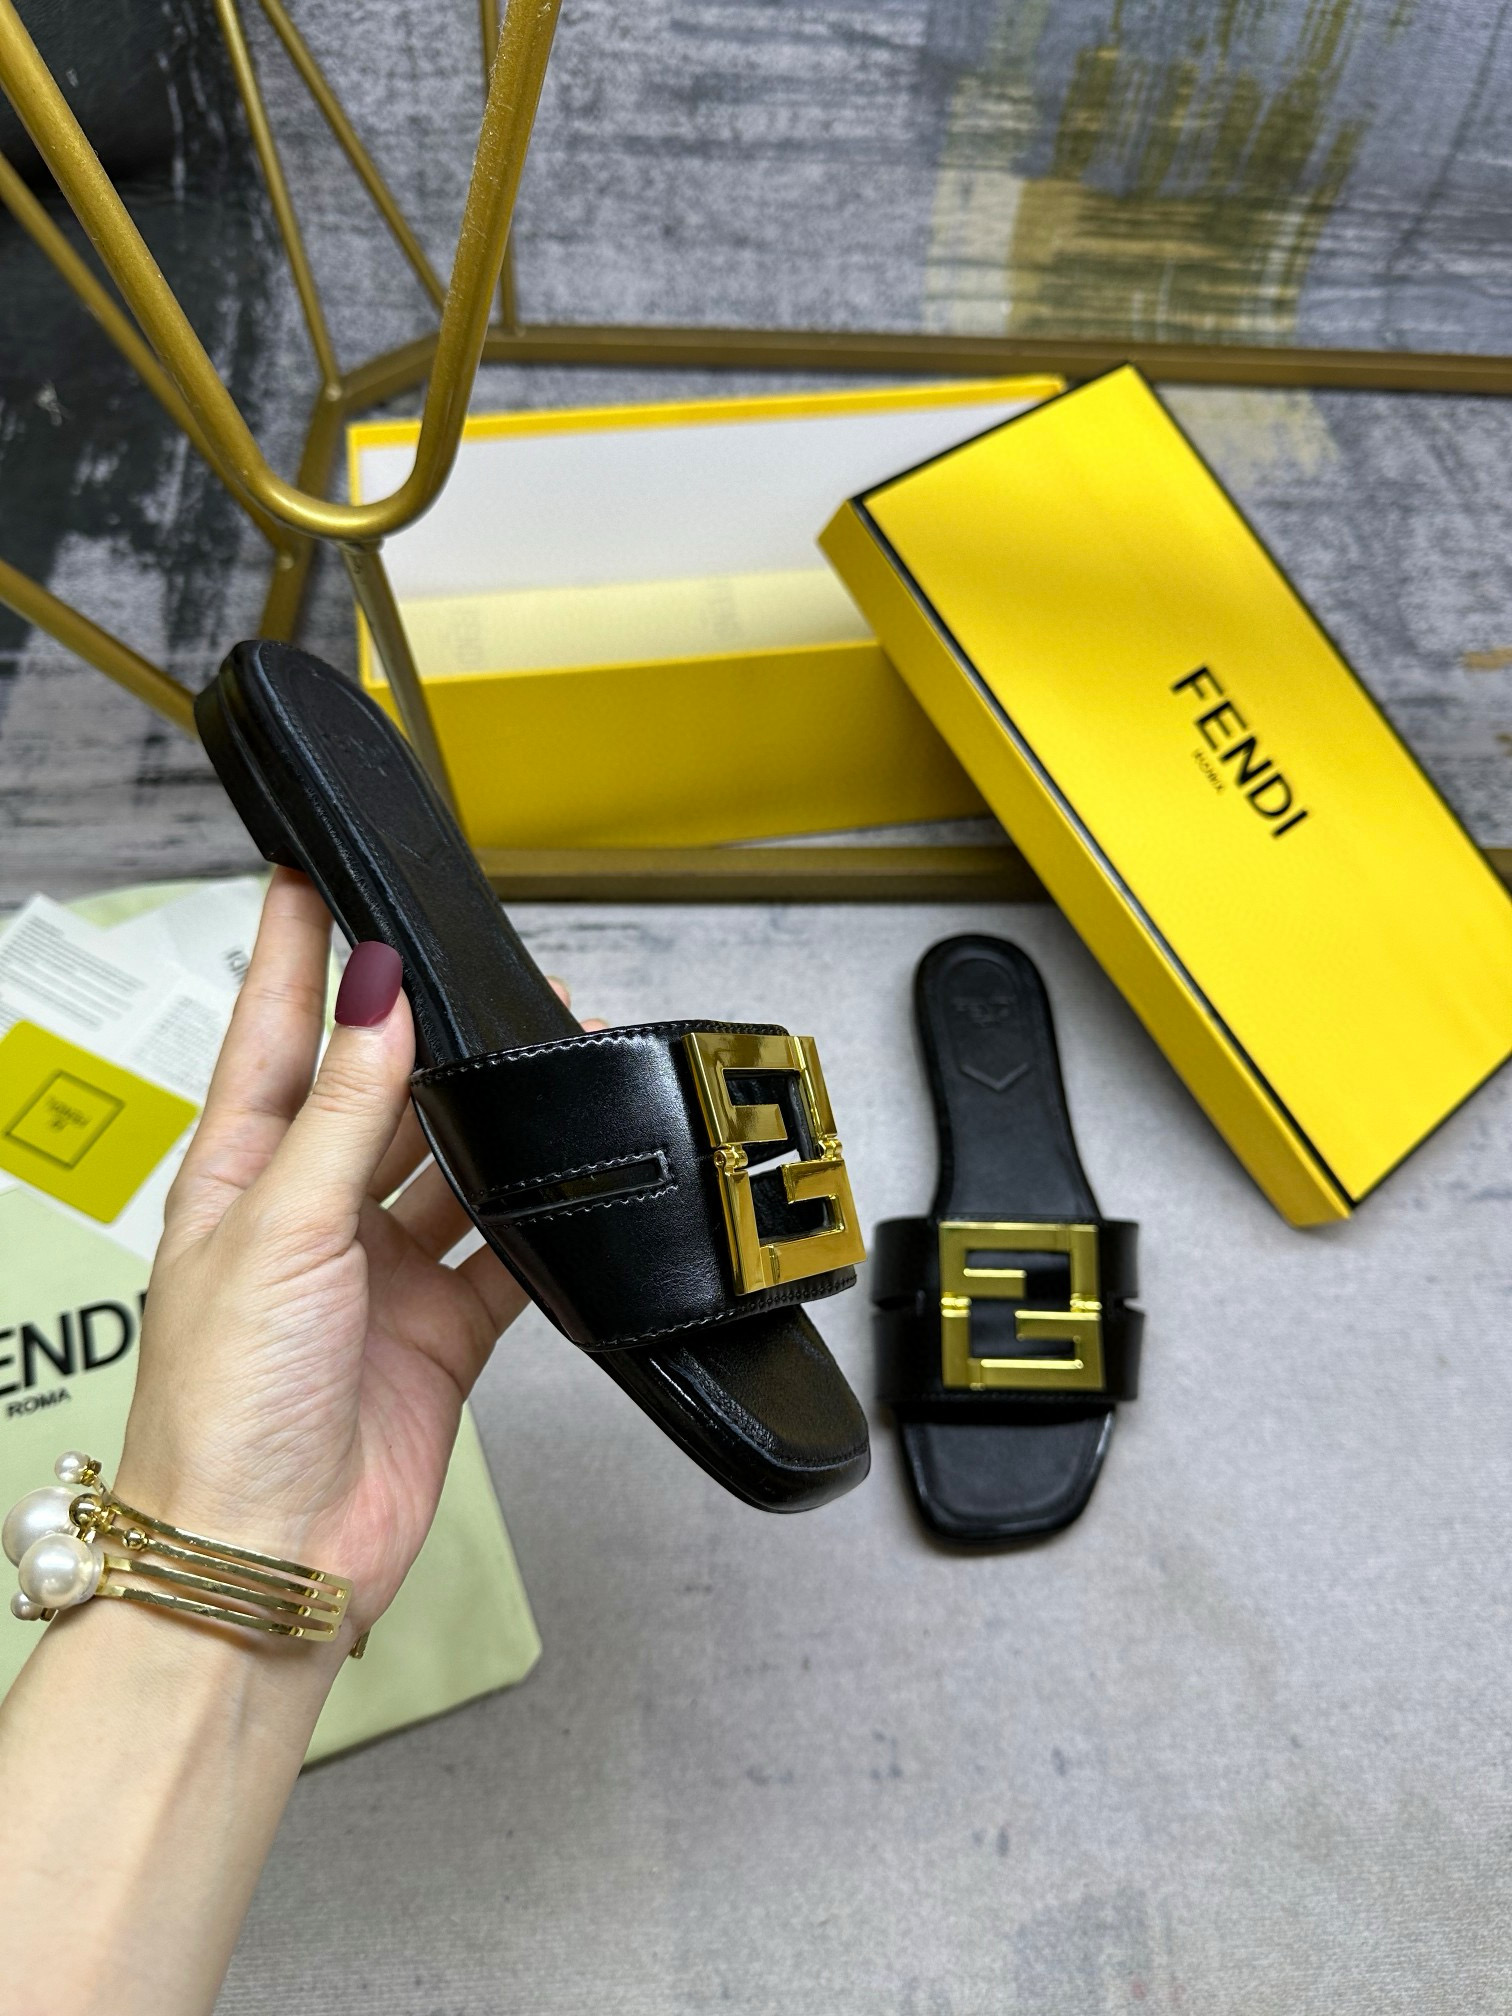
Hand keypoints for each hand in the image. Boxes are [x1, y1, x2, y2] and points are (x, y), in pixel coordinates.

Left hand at [115, 868, 554, 1638]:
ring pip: (449, 1163)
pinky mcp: (441, 1329)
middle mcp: (311, 1218)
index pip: (273, 1035)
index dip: (295, 955)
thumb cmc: (224, 1409)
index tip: (312, 876)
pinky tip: (567, 1175)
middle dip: (421, 1029)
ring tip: (542, 1048)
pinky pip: (502, 1251)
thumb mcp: (280, 1230)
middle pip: (374, 1091)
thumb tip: (374, 993)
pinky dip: (537, 1217)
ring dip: (491, 1115)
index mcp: (241, 1179)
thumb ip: (344, 1110)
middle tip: (472, 963)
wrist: (267, 1557)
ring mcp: (379, 1274)